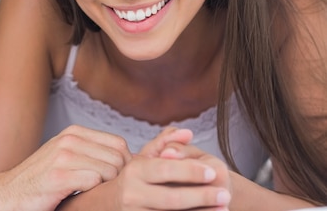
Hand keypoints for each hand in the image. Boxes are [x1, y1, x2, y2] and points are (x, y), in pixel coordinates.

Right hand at [2, 125, 131, 210]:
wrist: (10, 193)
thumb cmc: (42, 179)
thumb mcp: (68, 155)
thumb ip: (93, 151)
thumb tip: (132, 158)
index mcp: (74, 132)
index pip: (119, 143)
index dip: (126, 163)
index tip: (118, 179)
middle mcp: (69, 139)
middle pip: (118, 157)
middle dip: (118, 177)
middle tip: (106, 190)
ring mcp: (63, 156)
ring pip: (109, 170)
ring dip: (106, 187)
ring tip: (92, 193)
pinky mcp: (58, 176)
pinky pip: (93, 182)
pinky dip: (92, 193)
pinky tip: (80, 196)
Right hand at [111, 128, 231, 209]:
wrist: (111, 204)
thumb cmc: (135, 178)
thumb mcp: (146, 157)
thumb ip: (166, 142)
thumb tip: (188, 132)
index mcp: (134, 171)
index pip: (164, 169)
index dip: (189, 171)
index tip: (211, 172)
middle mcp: (132, 194)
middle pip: (171, 198)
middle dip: (201, 197)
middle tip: (225, 194)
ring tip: (223, 208)